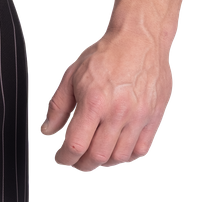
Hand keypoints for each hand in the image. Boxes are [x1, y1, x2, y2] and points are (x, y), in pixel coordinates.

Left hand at [38, 28, 173, 171]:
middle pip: (97, 157)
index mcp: (94, 101)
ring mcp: (139, 115)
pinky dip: (126, 155)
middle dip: (82, 164)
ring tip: (96, 153)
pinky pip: (140, 149)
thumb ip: (58, 106)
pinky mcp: (154, 116)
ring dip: (104, 162)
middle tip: (77, 160)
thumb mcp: (73, 76)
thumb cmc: (108, 54)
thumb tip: (47, 130)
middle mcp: (118, 111)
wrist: (141, 37)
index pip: (76, 145)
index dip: (64, 158)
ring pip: (119, 157)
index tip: (61, 157)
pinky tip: (116, 148)